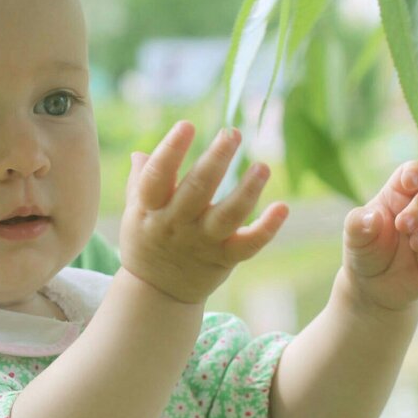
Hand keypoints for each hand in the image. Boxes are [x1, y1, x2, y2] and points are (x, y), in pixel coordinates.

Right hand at [119, 121, 287, 303]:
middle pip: (197, 190)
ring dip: (248, 189)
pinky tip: (282, 207)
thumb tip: (139, 153)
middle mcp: (176, 225)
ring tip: (263, 166)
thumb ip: (140, 180)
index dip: (170, 150)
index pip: (157, 177)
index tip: (187, 125)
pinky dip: (267, 228)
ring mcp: (202, 243)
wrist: (157, 292)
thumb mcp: (134, 212)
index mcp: (150, 209)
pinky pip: (249, 244)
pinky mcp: (224, 258)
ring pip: (227, 215)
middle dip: (216, 160)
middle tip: (232, 133)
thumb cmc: (146, 241)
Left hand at [342, 161, 417, 312]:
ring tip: (415, 245)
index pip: (414, 174)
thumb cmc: (364, 250)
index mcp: (398, 196)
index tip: (411, 183)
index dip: (417, 173)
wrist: (371, 287)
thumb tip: (372, 217)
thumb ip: (357, 224)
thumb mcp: (353, 237)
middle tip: (403, 225)